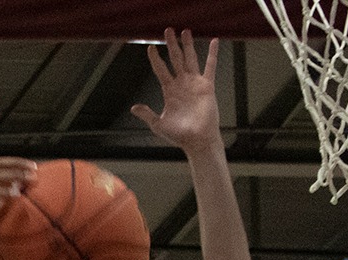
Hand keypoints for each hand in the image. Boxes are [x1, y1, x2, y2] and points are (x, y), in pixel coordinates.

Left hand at [129, 29, 223, 154]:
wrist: (197, 140)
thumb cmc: (179, 135)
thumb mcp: (158, 124)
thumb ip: (147, 114)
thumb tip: (134, 107)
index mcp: (169, 91)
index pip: (160, 70)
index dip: (155, 59)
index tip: (150, 48)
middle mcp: (181, 84)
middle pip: (175, 59)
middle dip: (171, 45)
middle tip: (167, 31)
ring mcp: (194, 83)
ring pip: (190, 59)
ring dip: (187, 45)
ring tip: (184, 31)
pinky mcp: (206, 86)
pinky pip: (210, 66)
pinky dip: (212, 54)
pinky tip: (213, 41)